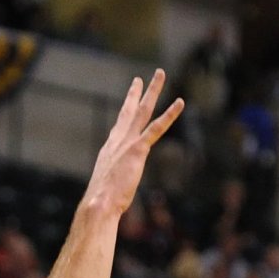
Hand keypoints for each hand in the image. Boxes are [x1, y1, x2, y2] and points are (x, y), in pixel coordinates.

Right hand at [83, 70, 183, 215]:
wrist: (99, 203)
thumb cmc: (101, 203)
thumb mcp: (106, 189)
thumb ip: (112, 184)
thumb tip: (108, 198)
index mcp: (109, 150)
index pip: (119, 126)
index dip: (125, 112)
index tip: (129, 100)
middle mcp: (117, 141)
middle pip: (128, 111)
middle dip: (135, 94)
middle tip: (140, 79)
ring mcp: (128, 143)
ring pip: (143, 111)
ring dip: (152, 91)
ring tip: (160, 73)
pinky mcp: (138, 149)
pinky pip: (157, 127)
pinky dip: (169, 114)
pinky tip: (179, 103)